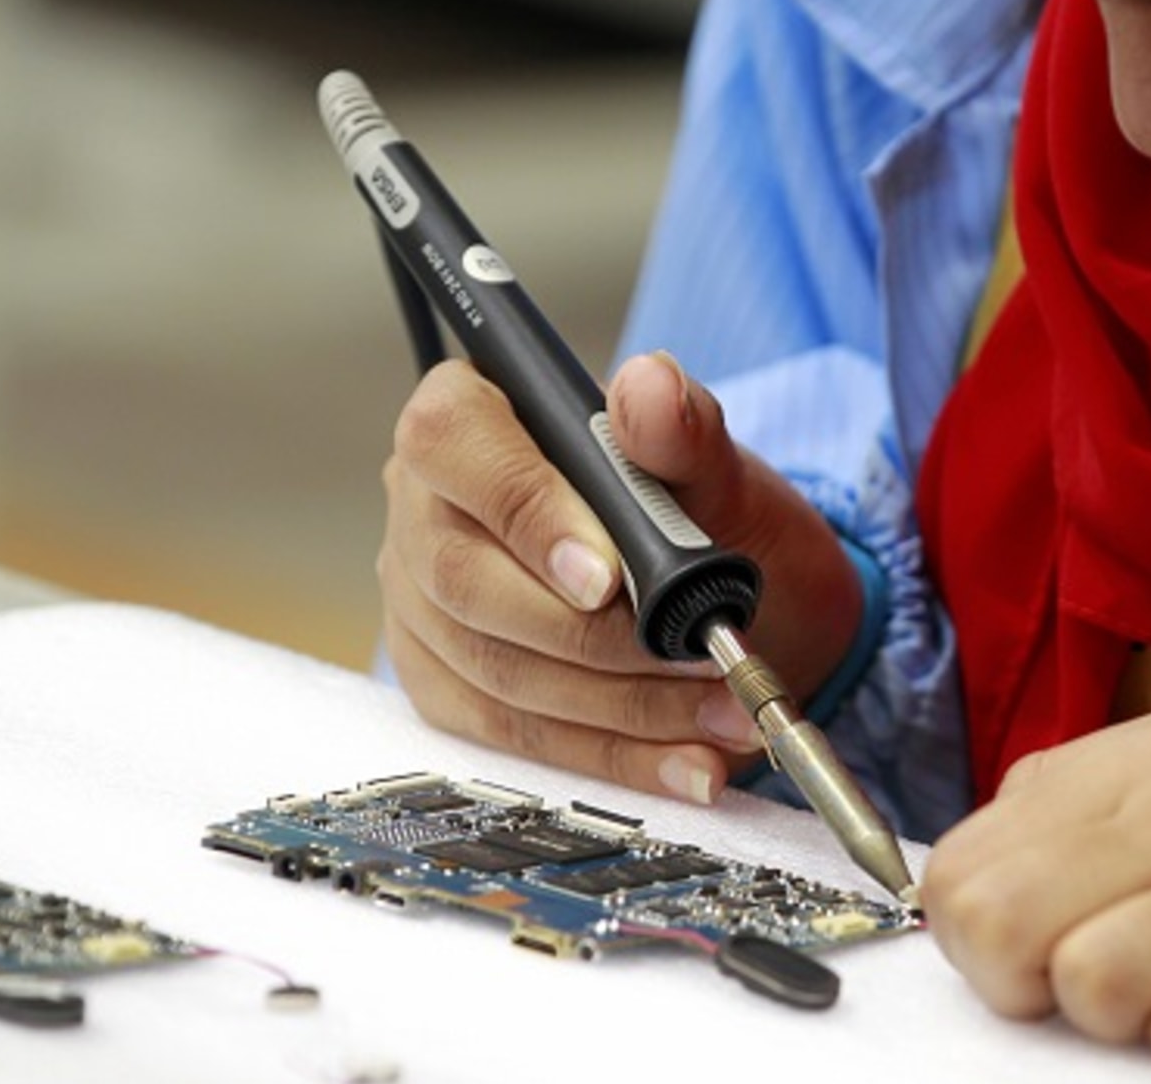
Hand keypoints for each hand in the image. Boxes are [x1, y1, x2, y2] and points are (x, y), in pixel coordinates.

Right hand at [376, 352, 861, 804]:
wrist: (726, 591)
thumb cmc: (704, 510)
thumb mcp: (715, 461)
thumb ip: (683, 426)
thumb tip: (651, 388)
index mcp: (470, 417)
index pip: (455, 445)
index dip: (525, 513)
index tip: (607, 577)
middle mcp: (424, 508)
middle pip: (467, 579)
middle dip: (591, 636)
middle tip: (692, 656)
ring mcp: (424, 603)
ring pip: (494, 669)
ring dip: (619, 704)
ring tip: (719, 713)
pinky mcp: (448, 685)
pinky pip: (512, 738)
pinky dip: (610, 757)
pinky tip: (685, 763)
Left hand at [920, 664, 1150, 1066]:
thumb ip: (1098, 794)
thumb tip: (1007, 861)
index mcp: (1139, 761)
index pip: (966, 860)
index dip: (972, 927)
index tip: (1021, 949)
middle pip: (997, 923)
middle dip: (1015, 984)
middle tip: (1076, 993)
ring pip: (1089, 982)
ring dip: (1113, 1016)